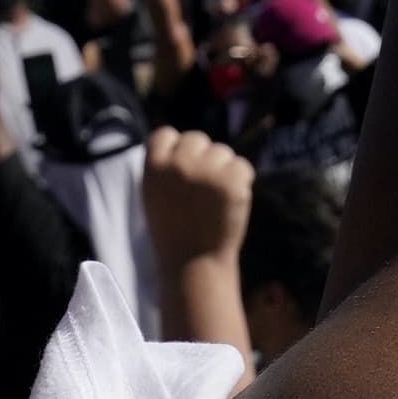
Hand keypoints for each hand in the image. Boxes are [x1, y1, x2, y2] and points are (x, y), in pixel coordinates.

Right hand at [142, 126, 253, 267]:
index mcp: (154, 167)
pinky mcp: (232, 182)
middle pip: (197, 139)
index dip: (176, 148)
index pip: (165, 134)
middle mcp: (179, 165)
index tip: (183, 167)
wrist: (194, 264)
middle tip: (203, 188)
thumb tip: (183, 141)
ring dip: (223, 170)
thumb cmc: (173, 231)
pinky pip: (243, 166)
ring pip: (222, 152)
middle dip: (203, 157)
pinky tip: (231, 202)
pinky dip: (242, 181)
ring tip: (214, 201)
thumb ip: (164, 166)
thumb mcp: (155, 194)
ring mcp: (206, 172)